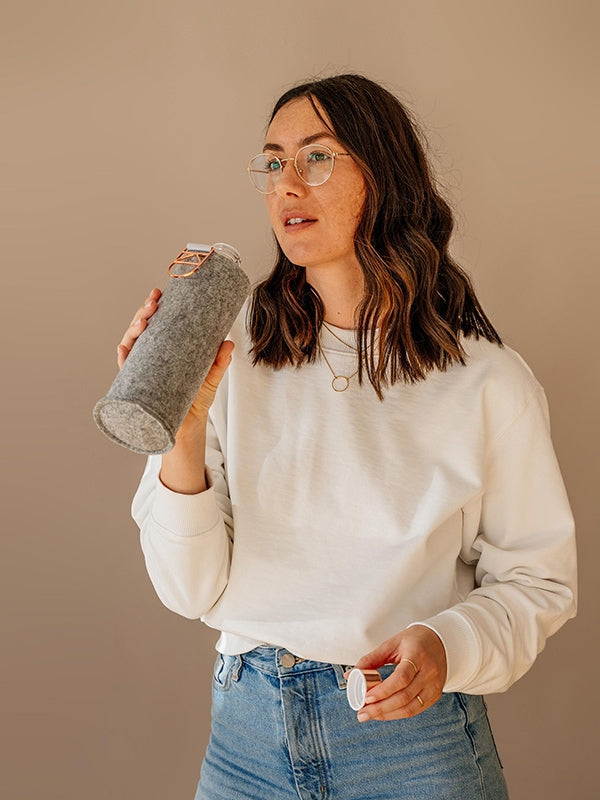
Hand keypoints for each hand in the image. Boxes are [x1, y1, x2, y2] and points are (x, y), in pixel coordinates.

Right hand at [116, 287, 233, 437]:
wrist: (189, 425)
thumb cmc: (197, 397)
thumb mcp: (212, 376)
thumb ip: (220, 361)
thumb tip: (228, 343)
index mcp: (166, 347)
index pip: (157, 322)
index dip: (154, 306)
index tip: (158, 294)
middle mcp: (152, 355)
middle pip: (142, 328)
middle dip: (143, 313)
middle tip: (153, 305)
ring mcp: (143, 369)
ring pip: (132, 344)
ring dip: (133, 330)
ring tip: (142, 324)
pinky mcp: (138, 386)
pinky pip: (126, 371)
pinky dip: (123, 359)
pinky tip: (124, 350)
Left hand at [352, 625, 446, 720]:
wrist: (440, 641)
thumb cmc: (413, 641)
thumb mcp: (391, 644)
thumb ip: (371, 659)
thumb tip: (351, 675)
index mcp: (418, 655)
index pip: (402, 678)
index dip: (384, 691)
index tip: (366, 698)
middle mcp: (430, 672)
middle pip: (405, 697)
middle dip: (381, 708)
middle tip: (362, 713)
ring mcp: (434, 685)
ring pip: (411, 708)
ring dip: (387, 715)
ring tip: (369, 715)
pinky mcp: (435, 695)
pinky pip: (416, 710)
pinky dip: (398, 714)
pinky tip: (384, 713)